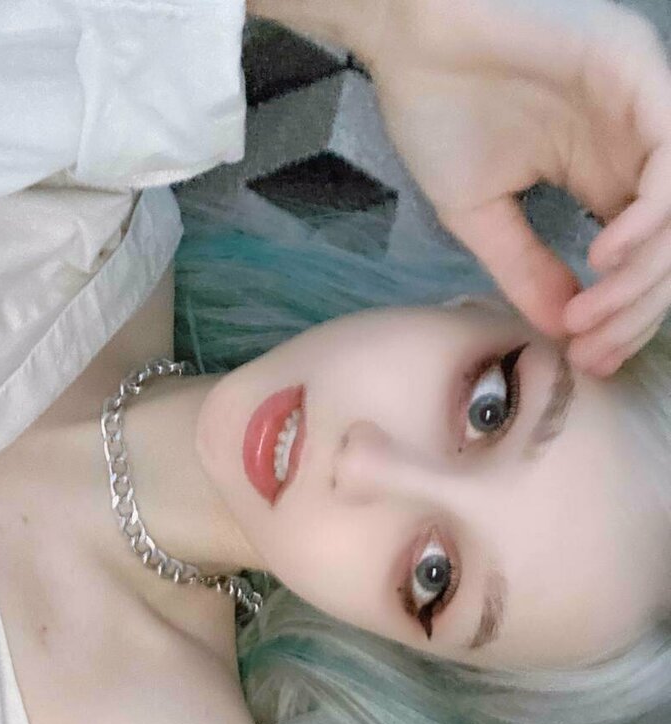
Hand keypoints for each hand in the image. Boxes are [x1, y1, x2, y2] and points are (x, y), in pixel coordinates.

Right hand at [362, 0, 670, 375]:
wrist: (406, 36)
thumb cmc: (437, 108)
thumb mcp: (479, 212)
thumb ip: (524, 266)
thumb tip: (560, 329)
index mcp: (604, 171)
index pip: (641, 255)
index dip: (624, 313)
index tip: (586, 360)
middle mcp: (636, 143)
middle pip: (670, 242)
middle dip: (637, 308)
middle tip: (592, 350)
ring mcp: (642, 106)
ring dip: (645, 275)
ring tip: (591, 313)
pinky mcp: (636, 70)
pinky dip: (651, 216)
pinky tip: (606, 256)